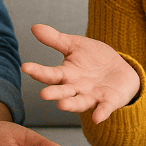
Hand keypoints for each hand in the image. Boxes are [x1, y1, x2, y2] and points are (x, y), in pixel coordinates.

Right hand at [21, 24, 139, 123]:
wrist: (120, 69)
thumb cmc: (94, 59)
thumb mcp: (75, 45)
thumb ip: (55, 39)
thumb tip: (34, 27)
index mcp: (66, 75)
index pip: (50, 74)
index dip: (38, 71)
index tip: (25, 67)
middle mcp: (76, 88)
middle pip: (63, 91)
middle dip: (54, 93)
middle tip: (43, 95)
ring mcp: (92, 96)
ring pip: (79, 102)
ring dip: (71, 105)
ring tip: (61, 105)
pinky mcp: (108, 101)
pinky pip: (104, 108)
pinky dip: (100, 113)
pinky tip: (97, 118)